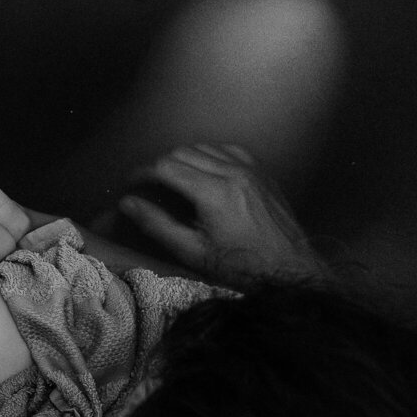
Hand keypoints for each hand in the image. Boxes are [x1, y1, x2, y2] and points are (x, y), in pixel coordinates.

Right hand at [119, 143, 321, 280]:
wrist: (288, 270)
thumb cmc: (240, 267)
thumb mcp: (192, 252)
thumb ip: (157, 225)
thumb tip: (128, 204)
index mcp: (213, 193)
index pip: (166, 166)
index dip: (142, 173)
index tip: (132, 184)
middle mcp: (232, 172)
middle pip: (182, 152)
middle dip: (160, 165)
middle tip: (149, 185)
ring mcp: (250, 168)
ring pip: (204, 146)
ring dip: (183, 158)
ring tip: (173, 179)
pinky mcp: (261, 171)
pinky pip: (228, 149)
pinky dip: (209, 155)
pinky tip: (204, 172)